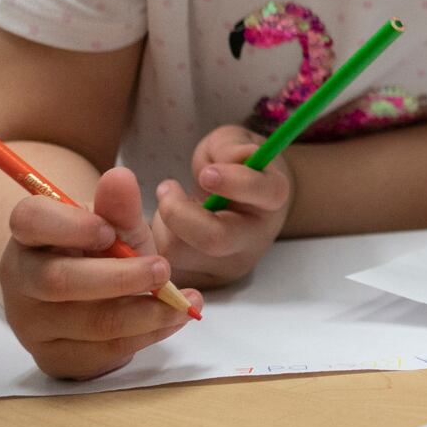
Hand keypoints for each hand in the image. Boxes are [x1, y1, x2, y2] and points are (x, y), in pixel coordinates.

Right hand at [0, 166, 196, 380]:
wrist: (83, 300)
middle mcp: (20, 279)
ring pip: (90, 323)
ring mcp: (32, 324)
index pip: (30, 220)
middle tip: (164, 269)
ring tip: (183, 301)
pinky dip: (148, 335)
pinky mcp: (54, 357)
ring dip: (146, 312)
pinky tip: (172, 319)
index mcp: (29, 235)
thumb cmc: (97, 253)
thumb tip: (120, 176)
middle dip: (121, 277)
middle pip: (60, 281)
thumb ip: (118, 207)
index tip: (110, 231)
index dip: (71, 225)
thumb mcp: (113, 227)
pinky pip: (104, 351)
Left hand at [152, 125, 293, 287]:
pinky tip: (165, 224)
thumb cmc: (236, 168)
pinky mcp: (201, 281)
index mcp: (271, 199)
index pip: (263, 193)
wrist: (241, 205)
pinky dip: (155, 241)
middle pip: (215, 238)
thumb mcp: (236, 145)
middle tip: (166, 187)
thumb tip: (222, 164)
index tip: (206, 173)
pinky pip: (165, 264)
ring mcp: (228, 266)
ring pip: (180, 253)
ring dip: (163, 224)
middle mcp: (254, 239)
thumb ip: (231, 148)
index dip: (234, 182)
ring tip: (170, 203)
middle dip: (179, 212)